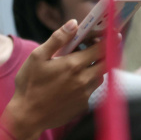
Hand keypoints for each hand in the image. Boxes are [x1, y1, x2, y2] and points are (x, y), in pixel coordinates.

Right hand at [3, 20, 106, 139]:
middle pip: (106, 63)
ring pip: (100, 76)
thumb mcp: (38, 57)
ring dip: (96, 68)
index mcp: (73, 65)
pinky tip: (74, 81)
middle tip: (96, 49)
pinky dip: (88, 82)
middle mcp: (84, 79)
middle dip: (105, 54)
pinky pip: (92, 89)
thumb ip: (57, 39)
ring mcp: (86, 93)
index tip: (111, 35)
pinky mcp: (85, 104)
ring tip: (81, 64)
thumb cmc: (30, 84)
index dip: (107, 41)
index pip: (100, 49)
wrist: (29, 114)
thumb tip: (74, 24)